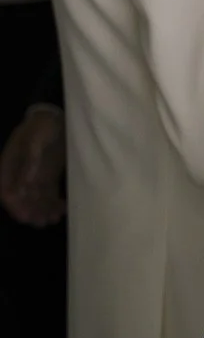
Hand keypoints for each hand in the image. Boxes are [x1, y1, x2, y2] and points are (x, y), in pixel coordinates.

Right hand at [0, 107, 65, 225]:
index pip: (7, 191)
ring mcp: (35, 176)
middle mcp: (20, 174)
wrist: (57, 116)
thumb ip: (30, 158)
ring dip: (43, 211)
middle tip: (42, 222)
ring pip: (36, 200)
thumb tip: (26, 182)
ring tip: (54, 218)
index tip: (25, 216)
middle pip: (22, 199)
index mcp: (10, 165)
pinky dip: (54, 204)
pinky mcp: (49, 176)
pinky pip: (49, 194)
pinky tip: (63, 209)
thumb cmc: (42, 124)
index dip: (14, 205)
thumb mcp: (35, 138)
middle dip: (31, 212)